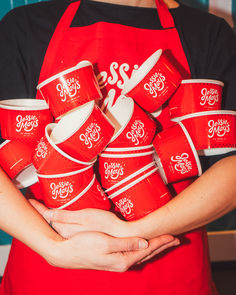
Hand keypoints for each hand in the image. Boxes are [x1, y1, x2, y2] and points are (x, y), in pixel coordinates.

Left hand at [29, 199, 129, 237]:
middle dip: (42, 213)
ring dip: (52, 217)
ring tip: (44, 207)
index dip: (39, 209)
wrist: (123, 235)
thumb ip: (65, 216)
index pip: (48, 218)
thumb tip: (47, 214)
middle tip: (34, 202)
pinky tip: (66, 216)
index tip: (31, 201)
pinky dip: (62, 222)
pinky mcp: (82, 235)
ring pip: (59, 225)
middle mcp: (68, 235)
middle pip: (52, 222)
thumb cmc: (107, 224)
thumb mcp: (86, 217)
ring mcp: (75, 236)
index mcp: (67, 230)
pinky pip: (67, 228)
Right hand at [48, 231, 178, 271]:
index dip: (161, 242)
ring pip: (142, 254)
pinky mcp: (112, 259)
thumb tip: (145, 243)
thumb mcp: (105, 243)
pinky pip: (134, 254)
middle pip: (147, 253)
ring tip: (165, 243)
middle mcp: (122, 263)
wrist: (64, 252)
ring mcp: (117, 262)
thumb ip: (126, 244)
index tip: (174, 235)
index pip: (148, 249)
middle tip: (176, 239)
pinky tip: (145, 248)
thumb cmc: (83, 244)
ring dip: (155, 248)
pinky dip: (144, 250)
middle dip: (162, 246)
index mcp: (122, 259)